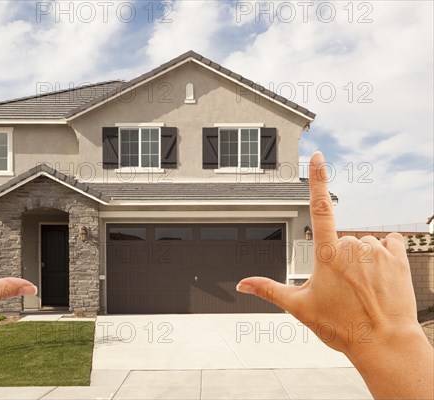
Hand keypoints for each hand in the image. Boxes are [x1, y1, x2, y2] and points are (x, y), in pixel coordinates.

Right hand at [237, 151, 431, 398]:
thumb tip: (242, 284)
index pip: (319, 208)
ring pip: (364, 243)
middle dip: (339, 257)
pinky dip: (385, 254)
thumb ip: (269, 289)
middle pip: (341, 239)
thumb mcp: (299, 307)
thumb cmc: (342, 327)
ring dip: (362, 258)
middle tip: (342, 288)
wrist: (384, 344)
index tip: (318, 157)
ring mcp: (377, 251)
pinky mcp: (398, 257)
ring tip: (363, 287)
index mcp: (327, 254)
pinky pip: (389, 243)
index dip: (317, 180)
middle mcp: (352, 247)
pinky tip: (381, 275)